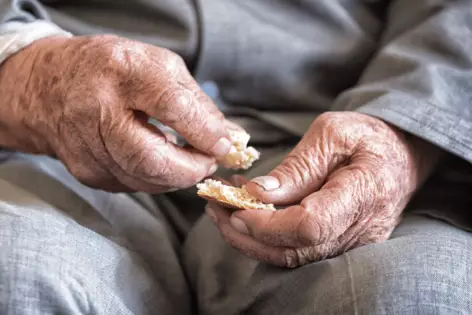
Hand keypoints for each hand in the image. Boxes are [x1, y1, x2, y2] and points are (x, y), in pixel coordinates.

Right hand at [0, 35, 234, 192]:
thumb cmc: (110, 70)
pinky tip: (158, 160)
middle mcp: (97, 110)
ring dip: (176, 176)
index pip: (170, 106)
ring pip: (145, 180)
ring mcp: (87, 147)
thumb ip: (194, 102)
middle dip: (191, 169)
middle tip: (209, 162)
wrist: (47, 88)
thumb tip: (228, 138)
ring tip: (189, 160)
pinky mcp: (86, 173)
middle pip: (152, 159)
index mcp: (121, 71)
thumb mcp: (155, 65)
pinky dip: (155, 178)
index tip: (225, 144)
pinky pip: (133, 185)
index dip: (204, 132)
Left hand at [206, 112, 440, 266]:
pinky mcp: (338, 245)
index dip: (268, 223)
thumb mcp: (332, 133)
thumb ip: (297, 166)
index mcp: (365, 192)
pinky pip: (297, 251)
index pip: (310, 226)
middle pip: (295, 250)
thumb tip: (257, 193)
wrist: (399, 154)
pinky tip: (244, 213)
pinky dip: (265, 237)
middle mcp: (361, 229)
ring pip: (291, 257)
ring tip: (221, 209)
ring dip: (249, 238)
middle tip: (214, 207)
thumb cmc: (368, 136)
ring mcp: (351, 243)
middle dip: (246, 234)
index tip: (236, 206)